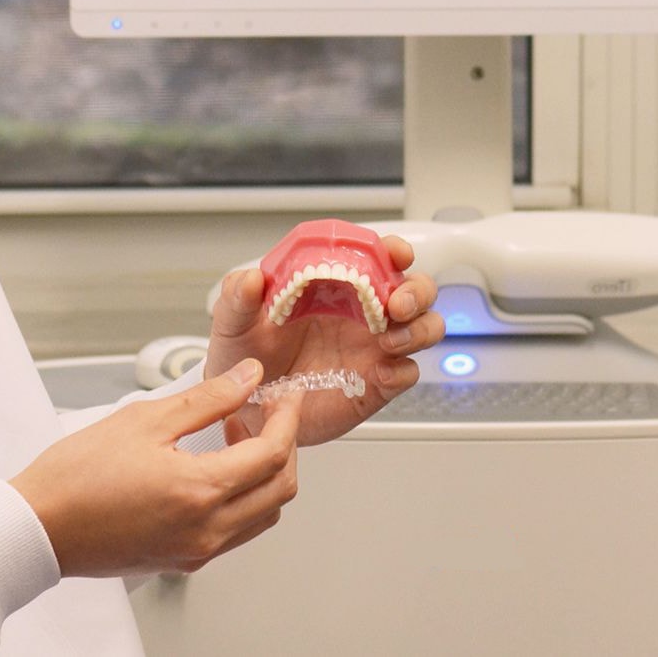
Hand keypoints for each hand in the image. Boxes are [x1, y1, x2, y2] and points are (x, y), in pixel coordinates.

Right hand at [10, 360, 302, 576]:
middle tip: (265, 413)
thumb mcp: (145, 419)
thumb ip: (207, 398)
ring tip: (235, 435)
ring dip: (264, 474)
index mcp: (201, 491)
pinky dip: (242, 497)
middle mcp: (207, 529)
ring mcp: (197, 550)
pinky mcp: (184, 559)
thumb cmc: (77, 475)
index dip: (286, 419)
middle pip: (280, 489)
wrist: (40, 526)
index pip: (273, 454)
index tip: (284, 395)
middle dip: (283, 446)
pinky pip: (236, 530)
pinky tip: (215, 467)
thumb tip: (247, 378)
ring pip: (263, 514)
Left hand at [203, 233, 443, 446]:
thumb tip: (252, 278)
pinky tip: (381, 373)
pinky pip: (406, 373)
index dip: (393, 251)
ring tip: (389, 340)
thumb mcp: (233, 322)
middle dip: (416, 291)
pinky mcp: (376, 384)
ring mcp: (373, 348)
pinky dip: (403, 370)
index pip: (375, 257)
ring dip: (419, 329)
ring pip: (424, 328)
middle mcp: (362, 313)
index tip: (394, 253)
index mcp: (334, 285)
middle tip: (396, 303)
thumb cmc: (244, 354)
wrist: (246, 407)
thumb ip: (239, 297)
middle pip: (415, 290)